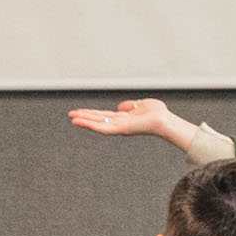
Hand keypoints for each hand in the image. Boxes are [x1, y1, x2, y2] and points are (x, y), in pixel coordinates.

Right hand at [68, 98, 193, 149]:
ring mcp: (119, 127)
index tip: (80, 111)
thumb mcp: (141, 105)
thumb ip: (130, 105)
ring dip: (85, 121)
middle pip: (98, 119)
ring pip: (98, 124)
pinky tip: (81, 122)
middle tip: (71, 114)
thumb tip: (121, 106)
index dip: (92, 113)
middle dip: (85, 117)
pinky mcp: (119, 130)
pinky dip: (91, 125)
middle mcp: (119, 124)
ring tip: (72, 118)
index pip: (104, 116)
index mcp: (123, 118)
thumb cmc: (158, 114)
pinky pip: (102, 128)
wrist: (164, 121)